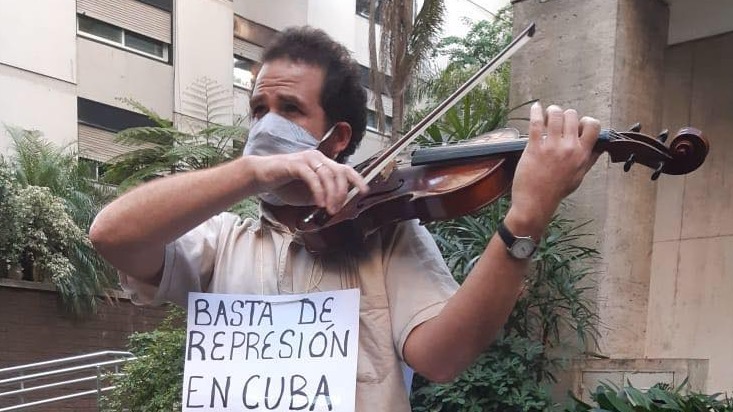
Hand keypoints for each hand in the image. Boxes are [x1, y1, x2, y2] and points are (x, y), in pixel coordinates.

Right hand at [249, 150, 368, 213]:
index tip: (364, 192)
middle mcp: (318, 158)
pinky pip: (312, 178)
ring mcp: (307, 159)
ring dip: (331, 194)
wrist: (262, 177)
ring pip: (328, 175)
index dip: (357, 179)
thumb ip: (324, 196)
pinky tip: (318, 203)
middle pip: (339, 172)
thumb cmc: (286, 185)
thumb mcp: (309, 194)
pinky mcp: (296, 164)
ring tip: (328, 210)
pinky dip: (318, 191)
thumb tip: (339, 206)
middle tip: (337, 210)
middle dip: (342, 193)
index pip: (345, 169)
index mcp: (323, 163)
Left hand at [507, 102, 600, 233]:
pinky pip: (536, 122)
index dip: (586, 121)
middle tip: (558, 121)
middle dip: (566, 115)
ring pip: (556, 114)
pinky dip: (535, 111)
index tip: (578, 125)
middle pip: (573, 115)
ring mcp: (551, 147)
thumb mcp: (579, 176)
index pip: (593, 126)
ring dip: (551, 111)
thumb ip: (589, 160)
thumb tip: (600, 147)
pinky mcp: (534, 147)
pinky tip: (535, 108)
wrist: (535, 203)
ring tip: (547, 115)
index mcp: (582, 154)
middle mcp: (569, 148)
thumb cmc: (556, 191)